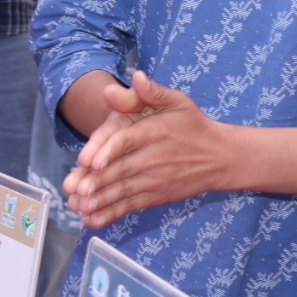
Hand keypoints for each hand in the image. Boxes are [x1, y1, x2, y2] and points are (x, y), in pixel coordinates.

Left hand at [62, 72, 234, 226]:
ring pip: (123, 191)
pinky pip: (131, 206)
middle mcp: (153, 158)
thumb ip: (152, 92)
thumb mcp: (178, 101)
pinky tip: (91, 220)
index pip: (127, 141)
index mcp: (155, 132)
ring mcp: (155, 181)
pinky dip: (111, 214)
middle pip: (121, 170)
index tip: (88, 161)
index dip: (107, 151)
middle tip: (74, 189)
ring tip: (76, 206)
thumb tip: (136, 76)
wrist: (221, 158)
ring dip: (98, 201)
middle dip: (96, 181)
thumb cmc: (193, 125)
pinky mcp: (155, 196)